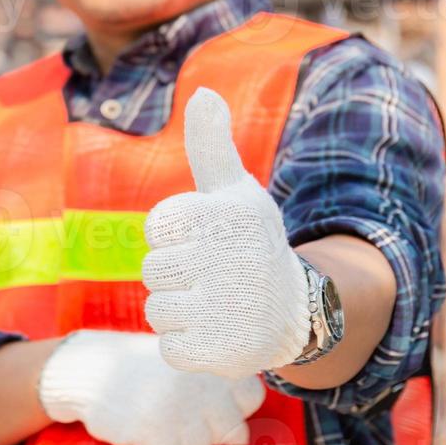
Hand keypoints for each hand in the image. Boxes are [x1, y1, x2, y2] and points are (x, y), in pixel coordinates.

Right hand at [37, 330, 264, 444]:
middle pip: (229, 430)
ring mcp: (177, 403)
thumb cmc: (142, 369)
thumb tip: (241, 438)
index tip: (203, 396)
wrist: (87, 364)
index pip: (251, 396)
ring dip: (174, 443)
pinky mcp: (151, 426)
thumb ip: (219, 397)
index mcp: (211, 358)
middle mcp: (200, 379)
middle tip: (172, 408)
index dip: (229, 405)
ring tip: (152, 415)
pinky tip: (136, 425)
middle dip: (202, 429)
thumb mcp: (184, 368)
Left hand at [141, 87, 315, 378]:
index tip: (208, 240)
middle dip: (176, 275)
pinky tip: (218, 332)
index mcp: (226, 215)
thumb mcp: (234, 191)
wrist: (292, 312)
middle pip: (153, 269)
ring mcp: (223, 308)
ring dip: (179, 310)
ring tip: (216, 303)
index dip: (175, 237)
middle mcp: (227, 259)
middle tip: (215, 276)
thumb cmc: (250, 244)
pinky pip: (169, 346)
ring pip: (157, 308)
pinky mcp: (218, 351)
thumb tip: (203, 92)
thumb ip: (210, 146)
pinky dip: (187, 344)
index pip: (158, 228)